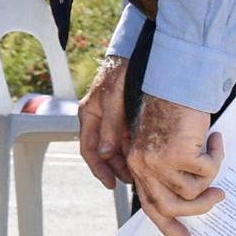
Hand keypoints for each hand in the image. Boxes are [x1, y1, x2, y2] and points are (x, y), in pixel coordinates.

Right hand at [77, 56, 132, 188]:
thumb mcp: (113, 99)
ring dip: (126, 161)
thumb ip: (110, 126)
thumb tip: (106, 153)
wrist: (135, 52)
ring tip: (141, 173)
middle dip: (115, 168)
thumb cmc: (120, 72)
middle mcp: (99, 119)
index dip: (99, 169)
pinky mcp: (125, 115)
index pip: (89, 149)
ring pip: (117, 147)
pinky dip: (134, 149)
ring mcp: (112, 118)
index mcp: (89, 115)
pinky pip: (127, 137)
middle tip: (131, 181)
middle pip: (104, 151)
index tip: (111, 183)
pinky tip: (146, 156)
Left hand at [127, 95, 224, 235]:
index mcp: (138, 167)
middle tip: (218, 198)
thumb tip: (189, 203)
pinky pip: (207, 171)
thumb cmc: (173, 116)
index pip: (151, 206)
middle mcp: (143, 166)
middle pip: (170, 208)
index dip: (168, 227)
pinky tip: (213, 139)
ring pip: (192, 191)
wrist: (176, 86)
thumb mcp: (165, 147)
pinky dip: (216, 157)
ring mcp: (159, 161)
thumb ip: (168, 172)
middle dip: (198, 209)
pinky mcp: (178, 153)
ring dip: (209, 176)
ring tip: (212, 155)